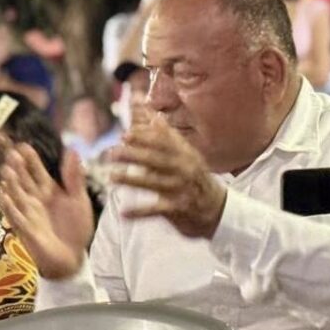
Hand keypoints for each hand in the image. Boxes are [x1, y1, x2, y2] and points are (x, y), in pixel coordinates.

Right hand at [0, 144, 93, 279]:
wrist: (73, 258)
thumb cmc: (75, 228)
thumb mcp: (79, 200)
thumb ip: (74, 177)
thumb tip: (73, 150)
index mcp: (48, 189)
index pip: (36, 170)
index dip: (30, 159)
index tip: (23, 145)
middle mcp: (34, 199)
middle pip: (23, 180)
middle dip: (17, 167)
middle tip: (11, 154)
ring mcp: (28, 213)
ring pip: (16, 195)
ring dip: (10, 184)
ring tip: (6, 171)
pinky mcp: (26, 230)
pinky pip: (15, 217)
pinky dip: (9, 206)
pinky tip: (2, 195)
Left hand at [109, 116, 226, 238]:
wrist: (218, 208)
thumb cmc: (195, 177)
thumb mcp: (186, 154)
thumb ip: (167, 136)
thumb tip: (154, 115)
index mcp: (184, 154)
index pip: (163, 142)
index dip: (144, 138)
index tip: (125, 135)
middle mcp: (184, 170)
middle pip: (156, 160)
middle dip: (134, 155)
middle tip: (113, 153)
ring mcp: (181, 189)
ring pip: (154, 183)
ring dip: (131, 180)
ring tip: (111, 177)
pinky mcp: (178, 209)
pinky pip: (156, 210)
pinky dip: (140, 212)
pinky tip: (123, 213)